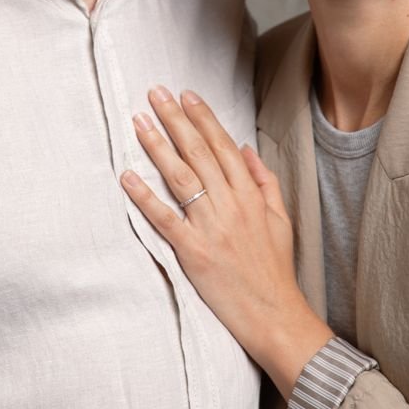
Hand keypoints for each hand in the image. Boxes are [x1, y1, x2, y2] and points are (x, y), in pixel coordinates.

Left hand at [120, 87, 332, 396]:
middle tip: (154, 93)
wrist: (275, 315)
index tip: (185, 95)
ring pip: (181, 177)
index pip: (223, 146)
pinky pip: (165, 219)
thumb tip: (247, 149)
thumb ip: (265, 183)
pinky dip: (145, 197)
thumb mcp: (281, 221)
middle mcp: (231, 205)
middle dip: (175, 119)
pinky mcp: (193, 253)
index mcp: (250, 196)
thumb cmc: (275, 270)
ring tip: (139, 121)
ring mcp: (211, 228)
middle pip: (199, 153)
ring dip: (157, 146)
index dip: (203, 118)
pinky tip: (127, 177)